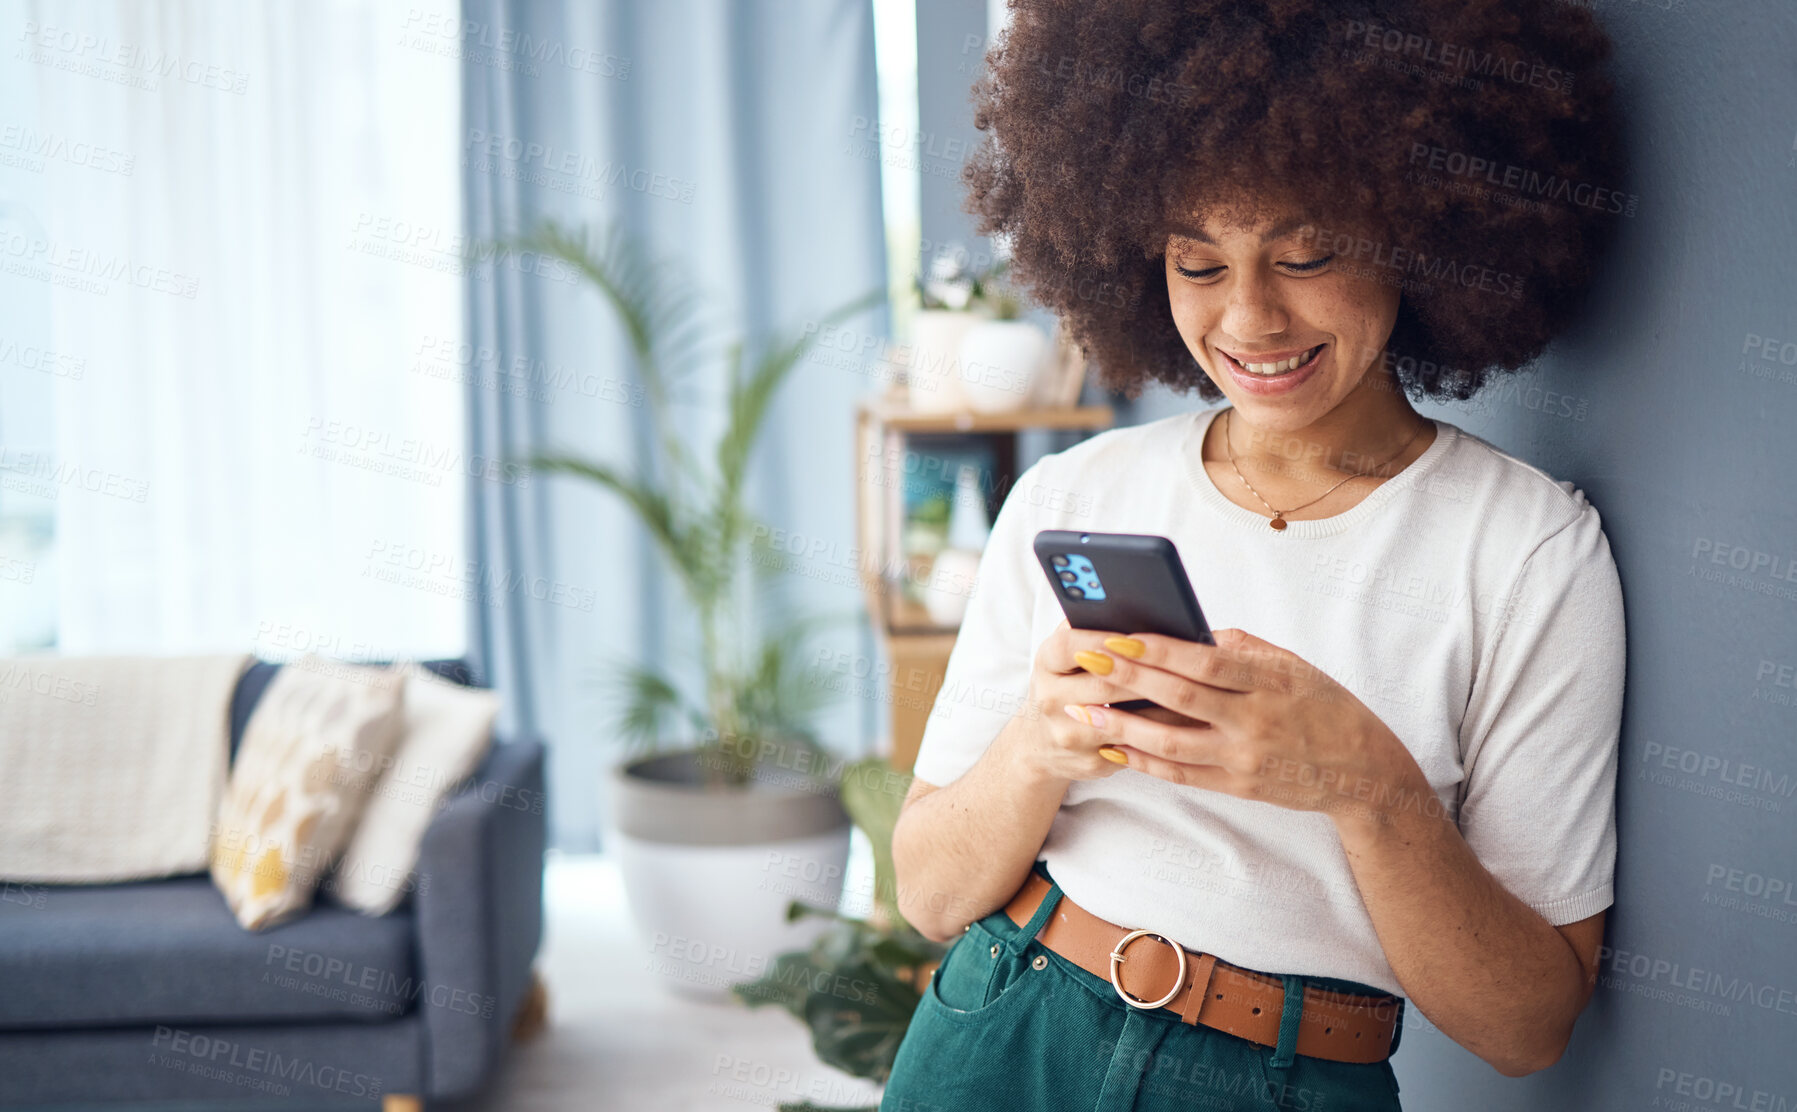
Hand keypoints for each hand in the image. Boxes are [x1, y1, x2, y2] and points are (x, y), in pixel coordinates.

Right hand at [1011, 618, 1209, 783]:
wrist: (1042, 742)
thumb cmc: (1070, 684)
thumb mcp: (1070, 654)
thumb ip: (1093, 629)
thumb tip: (1138, 608)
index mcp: (1047, 663)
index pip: (1071, 646)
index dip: (1105, 640)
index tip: (1137, 636)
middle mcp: (1050, 699)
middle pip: (1103, 686)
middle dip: (1145, 676)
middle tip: (1184, 666)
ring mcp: (1067, 735)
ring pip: (1123, 723)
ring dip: (1162, 710)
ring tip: (1197, 696)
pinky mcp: (1088, 762)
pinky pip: (1134, 750)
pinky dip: (1163, 737)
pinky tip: (1190, 727)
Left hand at [1060, 627, 1429, 826]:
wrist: (1363, 770)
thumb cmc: (1324, 705)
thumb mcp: (1293, 665)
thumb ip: (1241, 648)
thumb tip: (1189, 633)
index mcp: (1271, 681)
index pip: (1206, 662)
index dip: (1160, 649)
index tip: (1120, 636)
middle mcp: (1256, 721)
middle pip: (1181, 698)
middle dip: (1129, 679)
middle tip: (1088, 660)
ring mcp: (1245, 758)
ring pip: (1173, 743)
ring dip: (1124, 726)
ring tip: (1085, 709)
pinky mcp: (1238, 786)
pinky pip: (1182, 774)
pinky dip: (1145, 762)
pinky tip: (1114, 747)